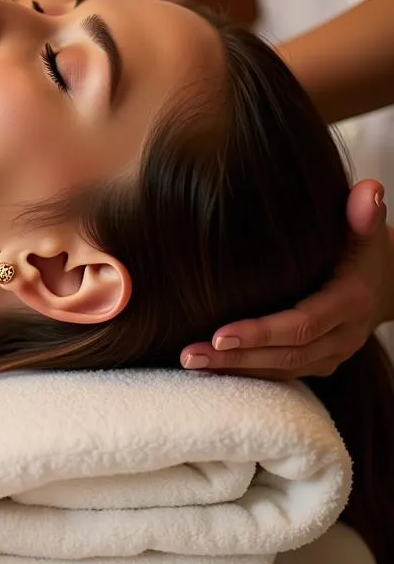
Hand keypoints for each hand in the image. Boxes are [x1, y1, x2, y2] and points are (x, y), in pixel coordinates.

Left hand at [180, 179, 391, 378]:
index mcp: (349, 303)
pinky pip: (280, 374)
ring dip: (234, 369)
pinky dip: (244, 372)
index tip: (219, 334)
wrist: (383, 283)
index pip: (302, 324)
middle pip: (286, 355)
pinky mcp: (317, 363)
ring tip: (189, 361)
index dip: (261, 333)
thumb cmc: (358, 246)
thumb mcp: (364, 228)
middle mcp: (343, 336)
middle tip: (190, 354)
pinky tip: (209, 367)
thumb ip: (362, 212)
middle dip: (236, 357)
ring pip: (281, 370)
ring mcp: (330, 355)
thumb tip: (368, 190)